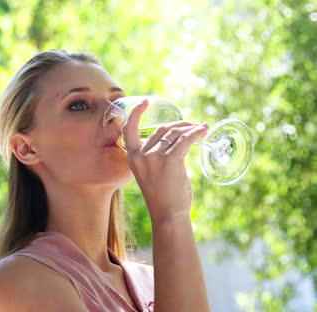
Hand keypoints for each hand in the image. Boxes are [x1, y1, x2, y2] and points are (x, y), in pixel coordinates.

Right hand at [122, 99, 207, 223]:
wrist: (168, 215)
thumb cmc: (162, 197)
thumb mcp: (150, 174)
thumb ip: (155, 157)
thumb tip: (175, 137)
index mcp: (133, 158)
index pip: (129, 130)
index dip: (136, 114)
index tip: (144, 102)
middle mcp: (141, 155)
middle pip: (162, 130)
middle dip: (178, 125)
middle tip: (192, 126)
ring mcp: (155, 158)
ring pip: (175, 134)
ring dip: (190, 129)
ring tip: (200, 129)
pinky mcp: (171, 161)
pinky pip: (185, 140)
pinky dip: (196, 133)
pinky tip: (204, 129)